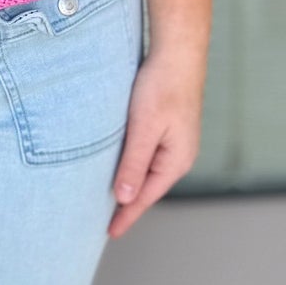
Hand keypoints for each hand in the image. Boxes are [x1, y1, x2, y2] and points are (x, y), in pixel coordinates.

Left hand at [107, 43, 206, 237]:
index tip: (109, 233)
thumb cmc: (162, 86)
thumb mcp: (144, 127)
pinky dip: (134, 166)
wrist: (178, 52)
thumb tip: (123, 197)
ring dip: (130, 185)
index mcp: (176, 160)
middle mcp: (180, 155)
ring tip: (110, 201)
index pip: (146, 197)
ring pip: (148, 172)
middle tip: (105, 223)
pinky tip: (122, 167)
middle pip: (149, 188)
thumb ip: (133, 163)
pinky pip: (149, 156)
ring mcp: (176, 142)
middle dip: (128, 205)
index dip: (126, 215)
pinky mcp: (169, 129)